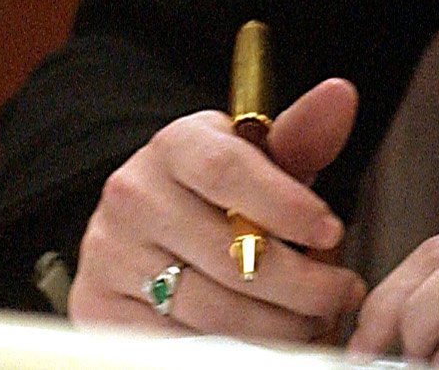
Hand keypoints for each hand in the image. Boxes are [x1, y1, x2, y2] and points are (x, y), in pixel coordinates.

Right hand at [68, 77, 368, 342]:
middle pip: (229, 254)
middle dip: (302, 284)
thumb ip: (302, 134)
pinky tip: (267, 340)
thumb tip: (340, 95)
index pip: (227, 172)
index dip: (287, 206)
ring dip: (278, 326)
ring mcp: (109, 257)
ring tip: (314, 320)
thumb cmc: (221, 193)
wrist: (150, 230)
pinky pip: (179, 345)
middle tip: (341, 292)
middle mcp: (131, 197)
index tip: (333, 231)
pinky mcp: (98, 311)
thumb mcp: (260, 159)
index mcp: (174, 146)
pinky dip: (235, 349)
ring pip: (212, 311)